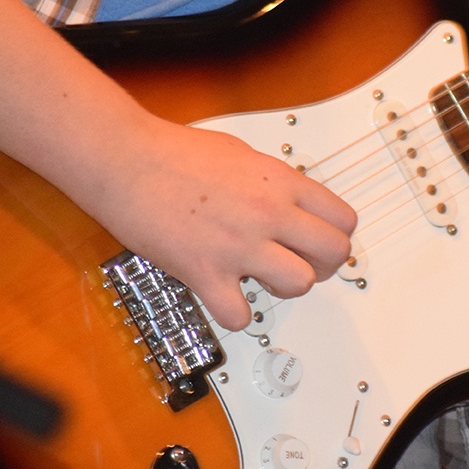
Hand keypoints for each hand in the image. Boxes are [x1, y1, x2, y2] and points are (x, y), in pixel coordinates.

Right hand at [104, 120, 357, 331]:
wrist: (125, 159)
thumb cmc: (172, 153)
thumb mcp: (242, 153)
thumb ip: (272, 183)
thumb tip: (290, 205)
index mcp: (280, 182)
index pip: (343, 219)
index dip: (335, 236)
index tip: (317, 242)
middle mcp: (268, 213)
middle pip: (334, 254)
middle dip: (321, 266)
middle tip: (297, 263)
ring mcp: (239, 245)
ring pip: (299, 285)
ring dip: (282, 288)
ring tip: (257, 276)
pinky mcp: (205, 272)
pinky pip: (240, 316)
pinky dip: (234, 314)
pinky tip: (222, 295)